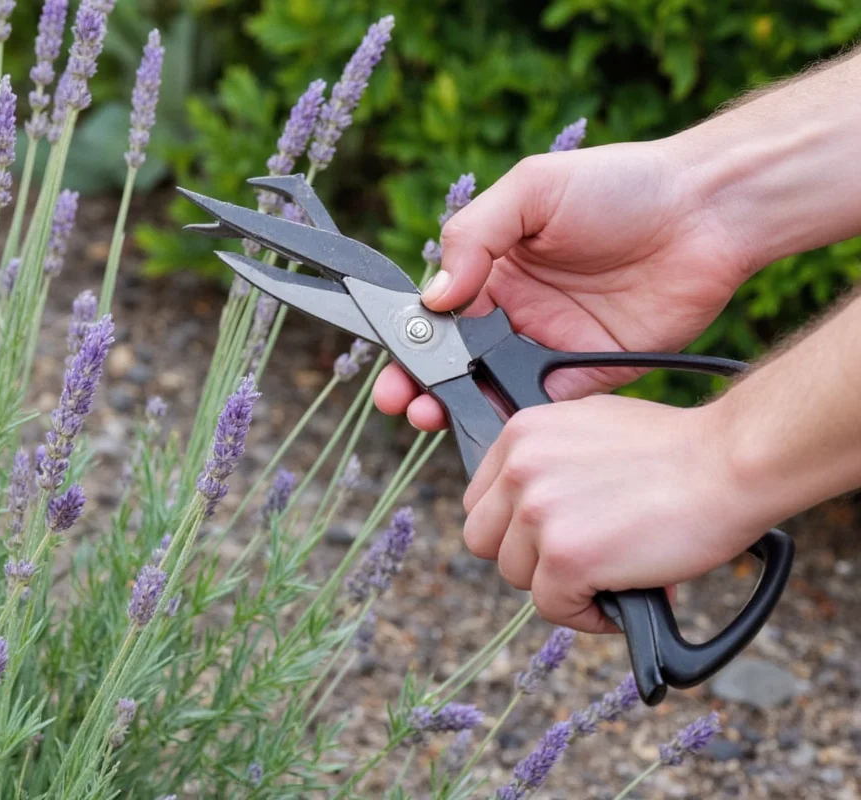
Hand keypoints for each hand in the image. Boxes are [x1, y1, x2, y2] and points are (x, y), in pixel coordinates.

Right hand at [373, 140, 756, 428]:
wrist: (709, 210)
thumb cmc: (621, 184)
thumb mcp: (533, 189)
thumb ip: (474, 236)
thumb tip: (433, 295)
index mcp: (494, 267)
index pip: (437, 313)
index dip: (409, 340)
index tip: (389, 364)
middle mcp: (516, 311)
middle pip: (455, 359)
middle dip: (422, 384)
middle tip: (403, 403)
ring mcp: (551, 345)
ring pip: (492, 388)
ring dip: (460, 407)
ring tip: (434, 417)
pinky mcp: (591, 373)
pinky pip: (546, 405)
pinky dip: (517, 418)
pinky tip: (495, 426)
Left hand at [461, 394, 767, 632]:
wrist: (730, 462)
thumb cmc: (678, 449)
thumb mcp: (590, 430)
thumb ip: (551, 462)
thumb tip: (534, 508)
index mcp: (520, 433)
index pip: (480, 501)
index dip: (513, 528)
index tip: (547, 539)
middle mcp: (519, 468)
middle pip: (484, 541)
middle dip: (528, 558)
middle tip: (577, 561)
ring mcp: (537, 513)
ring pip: (518, 578)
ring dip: (561, 585)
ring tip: (612, 575)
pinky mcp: (566, 557)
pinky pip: (554, 607)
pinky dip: (588, 613)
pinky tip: (624, 596)